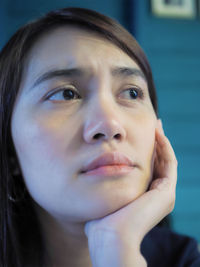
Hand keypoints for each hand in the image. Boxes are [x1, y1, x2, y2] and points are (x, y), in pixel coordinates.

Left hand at [84, 120, 177, 266]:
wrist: (109, 236)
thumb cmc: (101, 221)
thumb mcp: (104, 199)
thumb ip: (104, 188)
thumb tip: (91, 176)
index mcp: (145, 197)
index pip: (149, 169)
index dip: (147, 151)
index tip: (140, 134)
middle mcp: (158, 195)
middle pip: (159, 162)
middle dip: (156, 143)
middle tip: (153, 124)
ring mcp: (164, 194)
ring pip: (166, 161)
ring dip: (162, 142)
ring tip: (156, 124)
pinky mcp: (166, 192)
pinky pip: (169, 162)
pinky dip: (165, 147)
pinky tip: (157, 133)